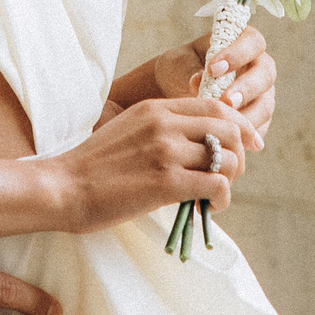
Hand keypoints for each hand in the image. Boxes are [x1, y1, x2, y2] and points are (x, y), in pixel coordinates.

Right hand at [53, 95, 248, 231]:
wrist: (63, 188)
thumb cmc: (93, 166)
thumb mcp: (128, 129)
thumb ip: (161, 129)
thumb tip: (198, 144)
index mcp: (155, 108)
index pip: (216, 106)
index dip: (241, 125)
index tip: (251, 143)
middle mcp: (164, 124)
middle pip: (229, 129)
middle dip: (240, 154)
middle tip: (229, 176)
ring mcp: (166, 151)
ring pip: (227, 158)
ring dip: (231, 180)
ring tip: (216, 194)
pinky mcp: (166, 182)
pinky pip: (216, 185)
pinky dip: (221, 199)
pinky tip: (208, 208)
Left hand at [146, 26, 276, 147]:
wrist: (175, 90)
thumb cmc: (180, 69)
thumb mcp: (180, 63)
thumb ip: (191, 69)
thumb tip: (197, 82)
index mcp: (244, 42)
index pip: (253, 42)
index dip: (237, 54)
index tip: (213, 69)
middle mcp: (258, 68)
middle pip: (265, 75)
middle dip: (247, 88)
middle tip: (226, 101)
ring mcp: (262, 95)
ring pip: (265, 105)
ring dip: (247, 116)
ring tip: (225, 124)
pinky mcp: (258, 120)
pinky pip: (257, 130)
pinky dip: (244, 136)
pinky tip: (228, 141)